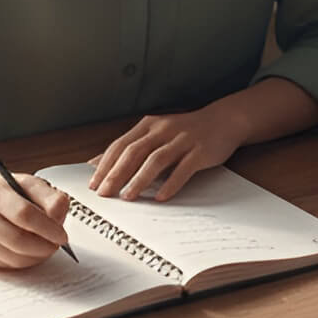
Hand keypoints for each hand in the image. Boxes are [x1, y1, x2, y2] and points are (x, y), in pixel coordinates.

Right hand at [0, 168, 70, 269]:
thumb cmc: (0, 192)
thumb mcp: (25, 183)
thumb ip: (49, 196)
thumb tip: (59, 216)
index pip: (24, 215)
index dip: (48, 228)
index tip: (62, 236)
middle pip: (19, 241)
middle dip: (45, 247)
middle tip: (56, 244)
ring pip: (15, 259)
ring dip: (37, 257)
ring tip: (44, 246)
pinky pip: (8, 266)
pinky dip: (24, 261)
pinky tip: (27, 250)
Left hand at [87, 106, 247, 201]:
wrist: (224, 120)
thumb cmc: (184, 131)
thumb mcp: (155, 134)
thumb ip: (129, 147)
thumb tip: (97, 162)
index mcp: (148, 125)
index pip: (120, 145)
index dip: (105, 164)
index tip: (93, 183)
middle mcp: (163, 130)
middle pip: (134, 152)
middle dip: (116, 174)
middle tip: (104, 194)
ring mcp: (182, 139)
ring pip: (156, 160)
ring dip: (140, 180)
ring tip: (128, 197)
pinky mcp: (200, 151)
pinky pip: (183, 169)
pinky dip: (170, 183)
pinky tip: (160, 197)